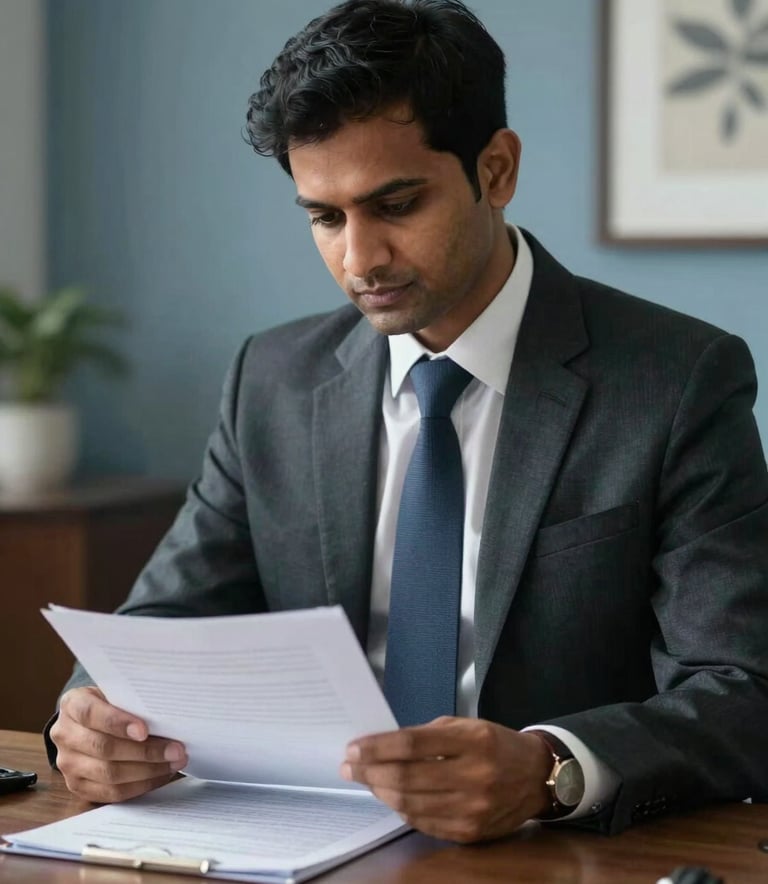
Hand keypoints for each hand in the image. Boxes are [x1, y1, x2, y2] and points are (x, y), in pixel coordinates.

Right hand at [49, 686, 187, 802]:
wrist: (87, 722)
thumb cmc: (110, 703)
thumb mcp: (116, 693)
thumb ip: (132, 702)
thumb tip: (167, 716)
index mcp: (72, 705)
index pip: (91, 713)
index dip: (118, 723)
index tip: (144, 730)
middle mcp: (65, 735)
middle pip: (104, 748)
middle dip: (145, 751)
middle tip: (176, 750)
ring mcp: (68, 764)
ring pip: (109, 774)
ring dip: (148, 771)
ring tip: (174, 762)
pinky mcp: (77, 786)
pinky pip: (111, 793)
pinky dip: (140, 785)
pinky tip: (161, 775)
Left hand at [340, 716, 551, 842]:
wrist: (537, 777)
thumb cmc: (495, 745)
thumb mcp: (467, 727)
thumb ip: (428, 735)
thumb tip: (383, 748)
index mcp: (473, 741)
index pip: (412, 744)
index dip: (377, 747)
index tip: (353, 748)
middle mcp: (475, 776)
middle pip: (406, 777)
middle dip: (370, 771)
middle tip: (349, 766)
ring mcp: (473, 809)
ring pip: (410, 804)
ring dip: (381, 791)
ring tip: (367, 780)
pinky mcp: (471, 833)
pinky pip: (423, 823)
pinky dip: (402, 809)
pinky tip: (392, 796)